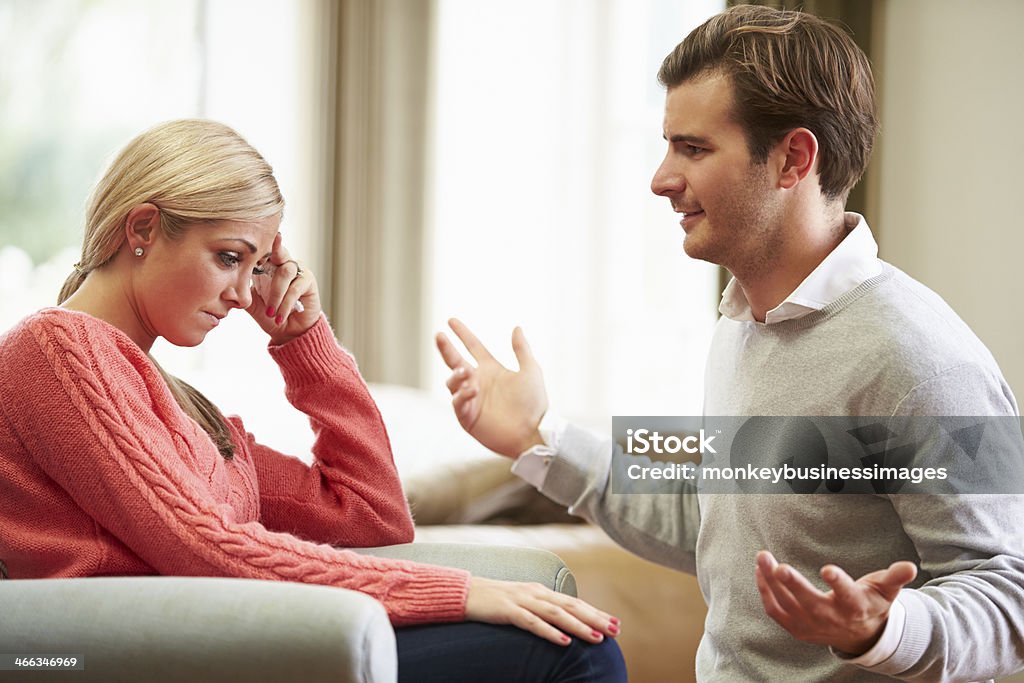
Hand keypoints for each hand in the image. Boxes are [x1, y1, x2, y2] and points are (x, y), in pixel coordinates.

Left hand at [247, 233, 321, 344]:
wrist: (289, 332)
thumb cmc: (270, 314)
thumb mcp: (251, 304)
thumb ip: (240, 294)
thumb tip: (224, 291)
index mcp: (267, 266)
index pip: (262, 252)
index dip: (257, 248)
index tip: (249, 244)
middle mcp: (283, 264)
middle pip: (279, 250)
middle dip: (274, 246)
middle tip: (272, 240)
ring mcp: (298, 271)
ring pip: (285, 272)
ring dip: (276, 294)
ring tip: (270, 313)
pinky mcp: (308, 282)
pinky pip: (295, 289)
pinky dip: (285, 304)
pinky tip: (279, 317)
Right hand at [435, 318, 548, 457]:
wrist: (533, 432)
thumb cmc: (534, 403)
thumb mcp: (530, 371)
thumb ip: (522, 349)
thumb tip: (517, 327)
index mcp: (491, 370)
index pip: (473, 347)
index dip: (463, 334)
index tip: (451, 320)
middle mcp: (478, 382)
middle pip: (455, 361)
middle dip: (446, 348)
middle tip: (439, 335)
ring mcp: (471, 400)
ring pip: (452, 382)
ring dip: (456, 376)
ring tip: (465, 372)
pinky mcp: (468, 417)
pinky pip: (458, 403)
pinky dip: (461, 395)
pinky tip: (471, 390)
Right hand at [465, 576, 620, 646]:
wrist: (465, 593)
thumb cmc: (494, 601)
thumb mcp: (522, 603)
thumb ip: (541, 610)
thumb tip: (563, 624)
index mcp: (541, 591)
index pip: (574, 602)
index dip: (596, 613)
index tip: (615, 623)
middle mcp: (536, 593)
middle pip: (571, 606)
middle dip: (595, 618)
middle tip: (615, 630)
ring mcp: (522, 600)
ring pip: (556, 614)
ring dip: (579, 626)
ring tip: (597, 638)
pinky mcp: (508, 610)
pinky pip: (532, 623)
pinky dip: (550, 632)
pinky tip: (564, 642)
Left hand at [754, 550, 917, 654]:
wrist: (860, 636)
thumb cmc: (871, 603)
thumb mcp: (886, 591)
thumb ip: (895, 577)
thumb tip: (909, 566)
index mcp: (855, 606)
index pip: (847, 594)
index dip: (838, 582)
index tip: (827, 568)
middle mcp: (831, 618)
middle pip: (809, 602)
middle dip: (793, 584)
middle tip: (778, 566)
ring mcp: (811, 625)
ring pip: (787, 605)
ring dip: (771, 581)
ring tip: (762, 557)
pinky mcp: (796, 627)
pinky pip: (775, 611)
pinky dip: (765, 592)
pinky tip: (760, 571)